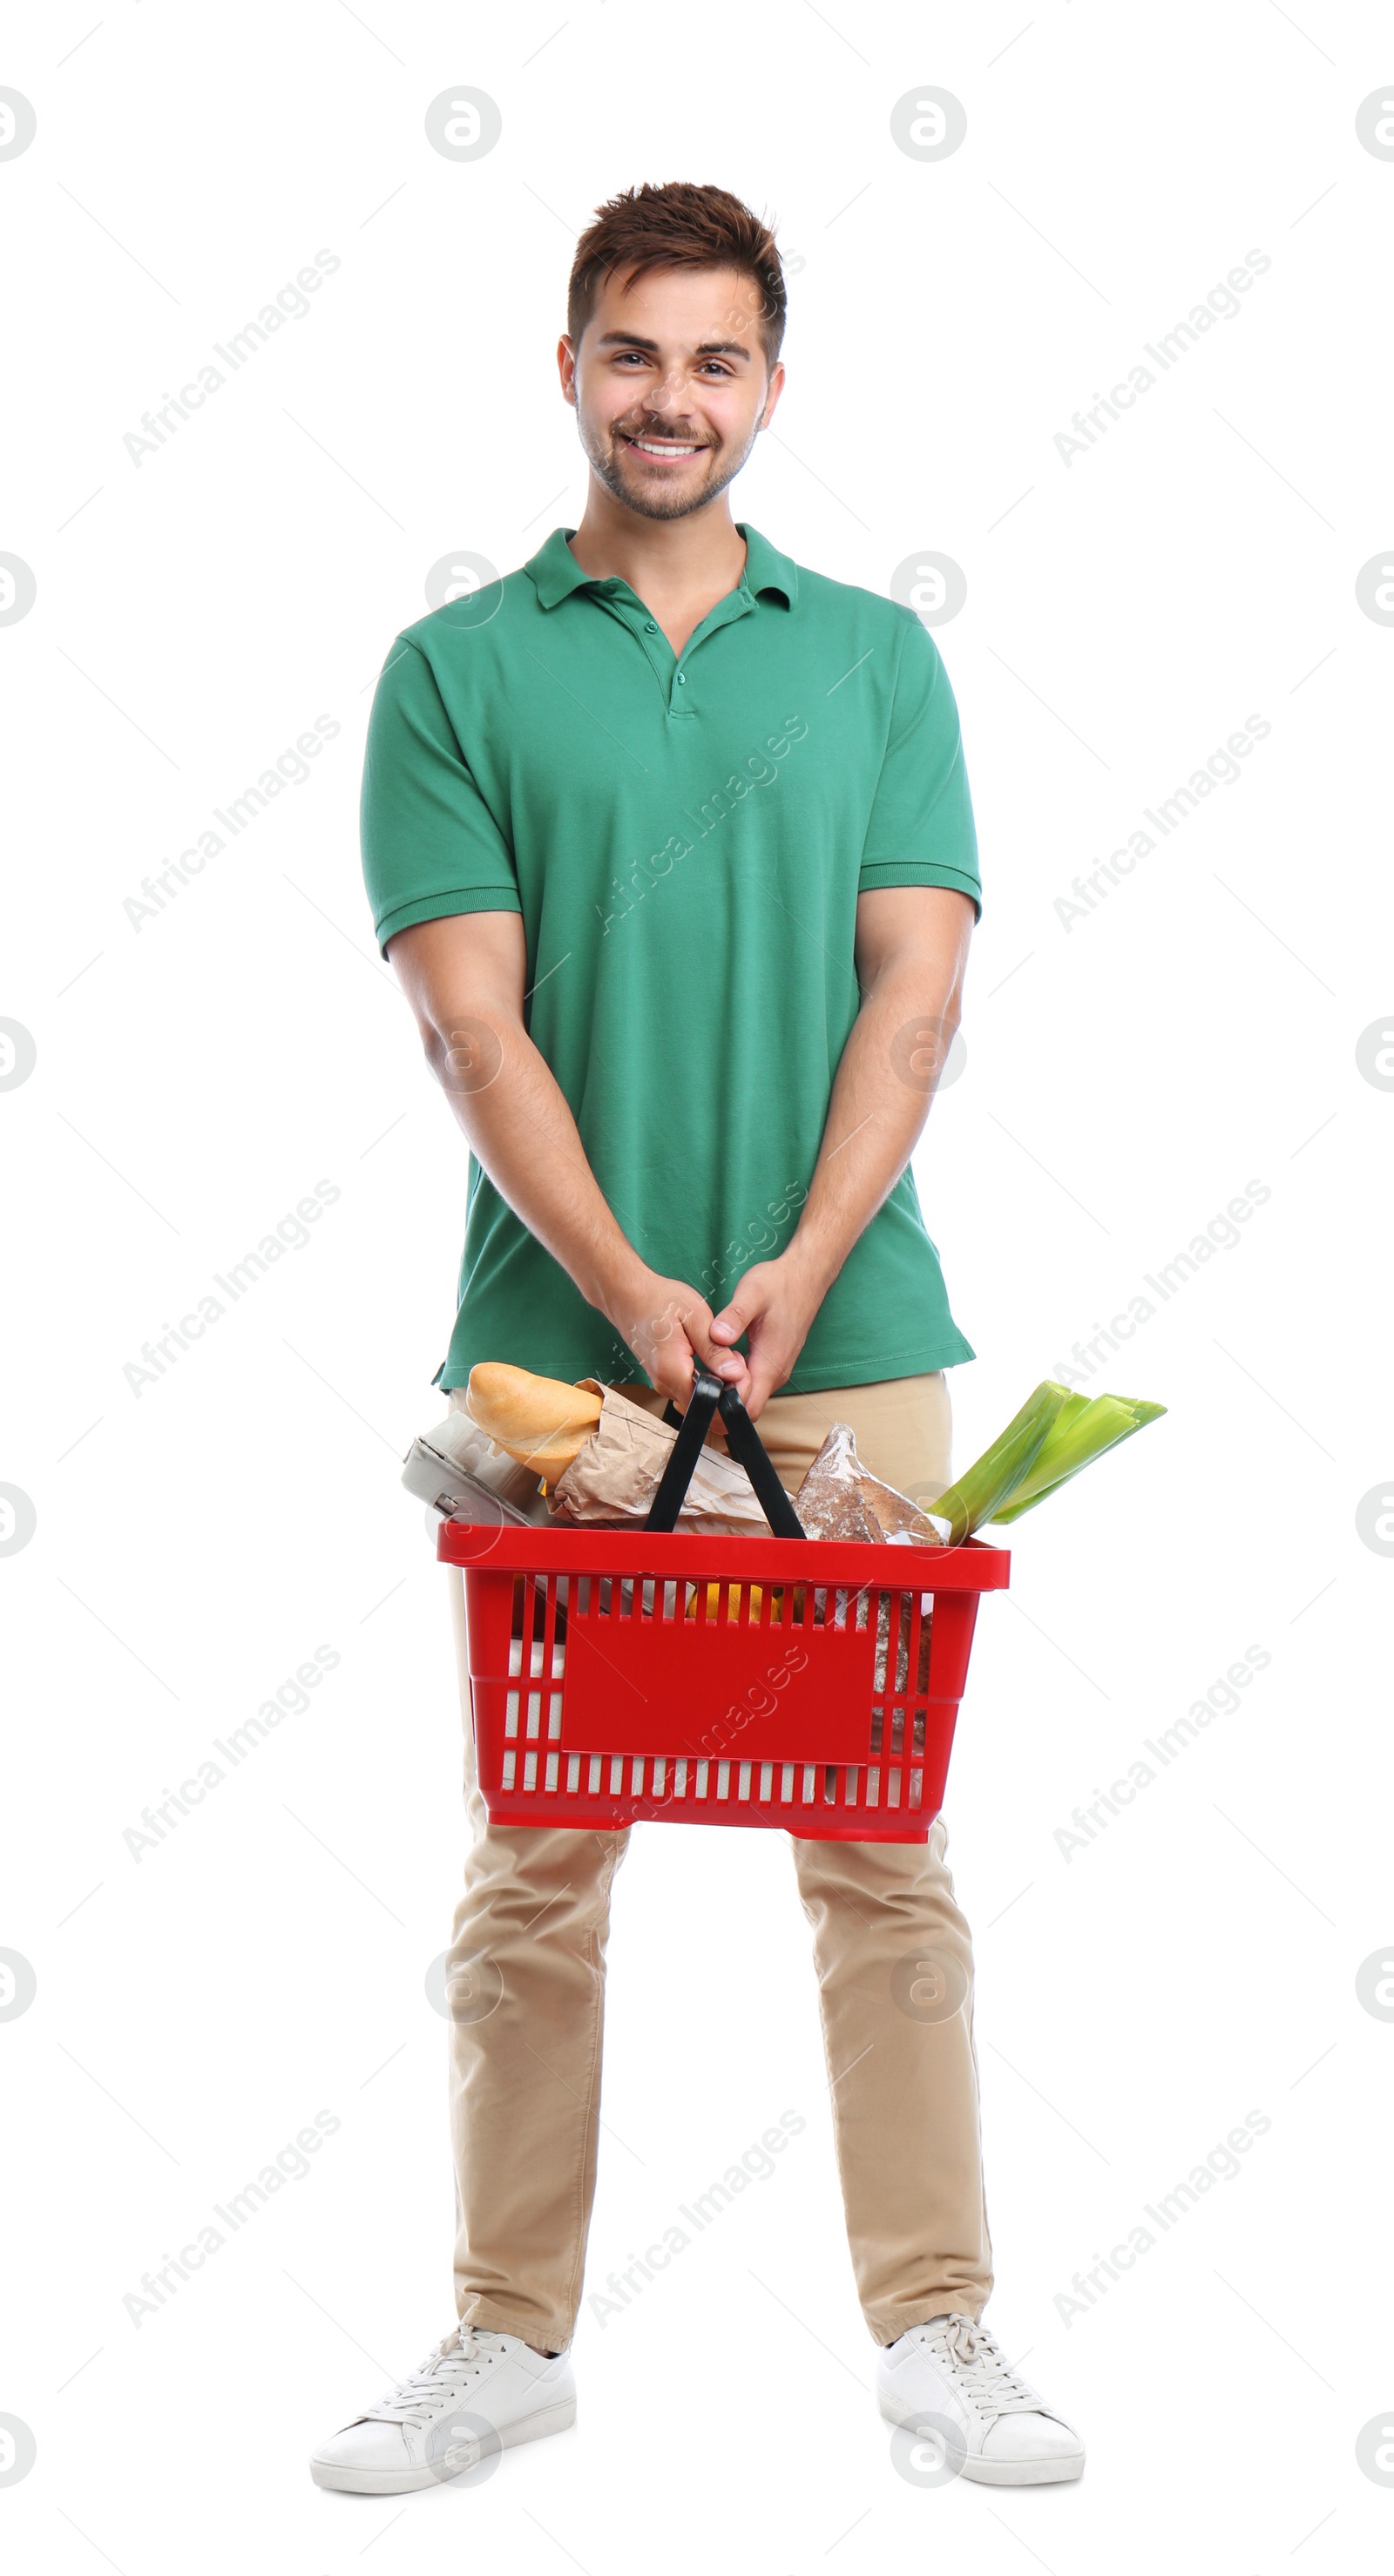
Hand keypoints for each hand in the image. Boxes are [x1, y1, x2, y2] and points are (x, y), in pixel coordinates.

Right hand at [610, 1268, 751, 1410]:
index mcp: (672, 1371)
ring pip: (700, 1398)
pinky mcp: (665, 1380)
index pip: (709, 1402)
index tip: (740, 1368)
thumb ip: (714, 1349)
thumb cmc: (659, 1300)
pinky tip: (712, 1357)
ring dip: (719, 1383)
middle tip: (735, 1357)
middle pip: (706, 1405)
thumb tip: (734, 1375)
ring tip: (724, 1353)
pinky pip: (691, 1390)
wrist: (628, 1296)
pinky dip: (707, 1379)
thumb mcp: (695, 1317)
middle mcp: (665, 1384)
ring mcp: (663, 1384)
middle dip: (729, 1388)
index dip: (731, 1392)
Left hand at [708, 1252, 823, 1418]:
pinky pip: (752, 1383)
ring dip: (726, 1388)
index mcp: (770, 1364)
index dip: (723, 1404)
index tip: (703, 1385)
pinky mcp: (772, 1364)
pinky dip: (734, 1379)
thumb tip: (718, 1336)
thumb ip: (734, 1316)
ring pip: (748, 1396)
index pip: (748, 1407)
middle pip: (746, 1406)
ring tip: (707, 1364)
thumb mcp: (752, 1293)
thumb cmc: (780, 1285)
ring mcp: (775, 1370)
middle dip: (720, 1399)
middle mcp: (775, 1374)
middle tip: (699, 1376)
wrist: (804, 1277)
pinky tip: (721, 1358)